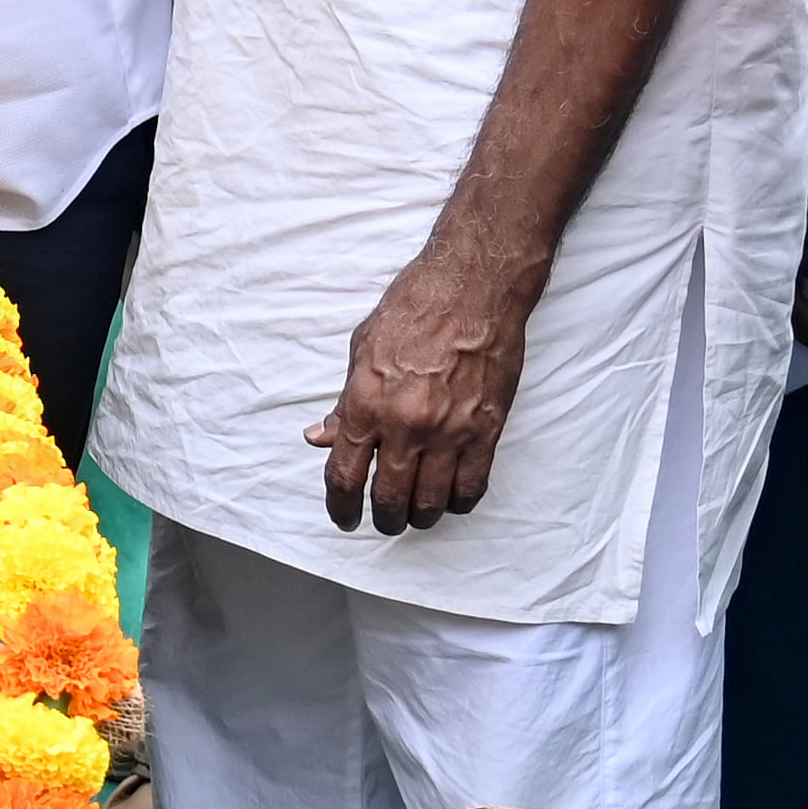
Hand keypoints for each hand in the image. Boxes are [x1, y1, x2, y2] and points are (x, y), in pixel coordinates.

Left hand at [311, 245, 534, 534]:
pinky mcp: (485, 430)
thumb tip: (322, 435)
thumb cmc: (415, 308)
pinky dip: (458, 501)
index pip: (344, 475)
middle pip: (388, 497)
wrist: (472, 289)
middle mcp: (405, 424)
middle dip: (382, 518)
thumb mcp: (362, 349)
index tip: (342, 515)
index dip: (339, 505)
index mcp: (366, 403)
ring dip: (420, 515)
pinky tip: (451, 497)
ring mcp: (448, 431)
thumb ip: (344, 401)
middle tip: (382, 519)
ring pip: (431, 501)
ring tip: (415, 512)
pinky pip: (471, 486)